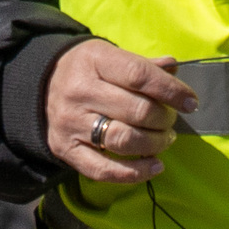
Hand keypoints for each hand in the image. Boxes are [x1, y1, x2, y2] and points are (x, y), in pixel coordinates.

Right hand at [46, 39, 199, 184]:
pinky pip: (104, 170)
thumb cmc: (86, 70)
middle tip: (170, 120)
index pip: (139, 76)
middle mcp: (80, 91)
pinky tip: (154, 166)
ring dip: (155, 144)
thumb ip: (143, 65)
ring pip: (124, 140)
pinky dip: (135, 173)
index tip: (190, 102)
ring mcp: (72, 122)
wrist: (38, 84)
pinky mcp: (67, 149)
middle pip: (137, 111)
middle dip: (164, 119)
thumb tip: (174, 69)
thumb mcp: (110, 56)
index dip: (171, 91)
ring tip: (164, 139)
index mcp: (94, 61)